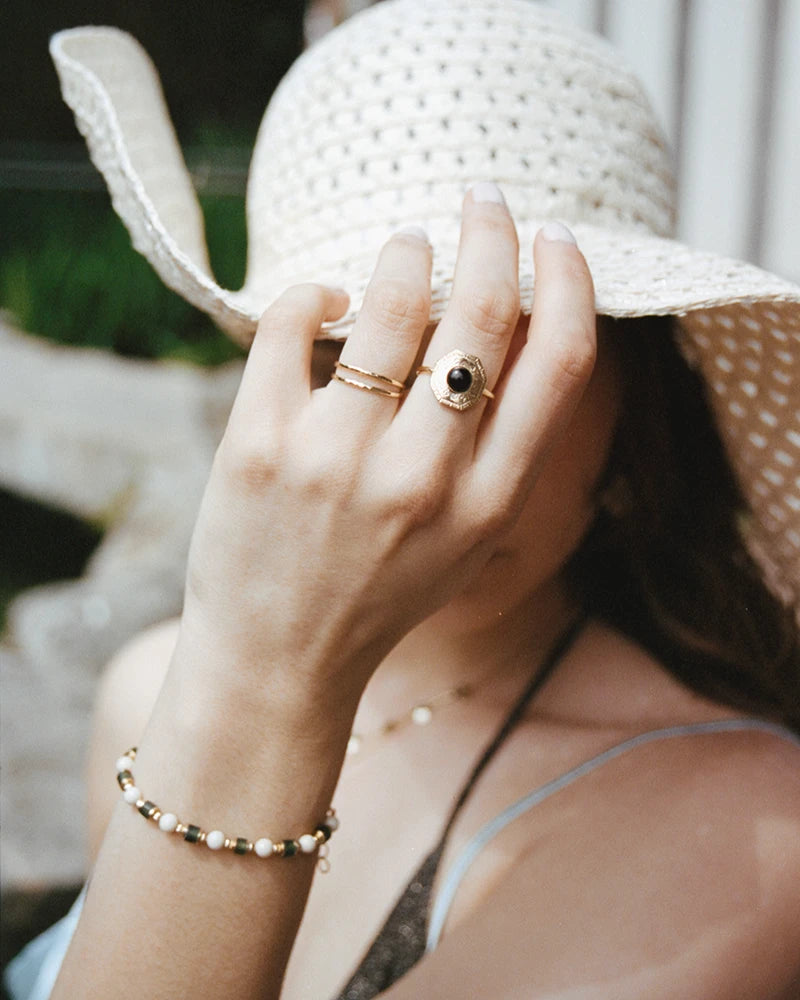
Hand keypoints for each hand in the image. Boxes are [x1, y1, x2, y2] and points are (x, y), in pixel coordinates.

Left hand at [179, 189, 595, 703]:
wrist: (278, 661)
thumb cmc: (379, 593)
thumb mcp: (467, 538)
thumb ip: (499, 447)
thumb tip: (505, 323)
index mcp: (489, 503)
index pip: (561, 363)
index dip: (570, 283)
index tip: (557, 240)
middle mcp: (422, 479)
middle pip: (482, 317)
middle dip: (491, 234)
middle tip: (484, 199)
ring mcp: (336, 459)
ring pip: (390, 304)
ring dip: (405, 252)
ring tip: (407, 241)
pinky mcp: (258, 443)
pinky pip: (293, 322)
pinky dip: (314, 292)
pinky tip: (327, 299)